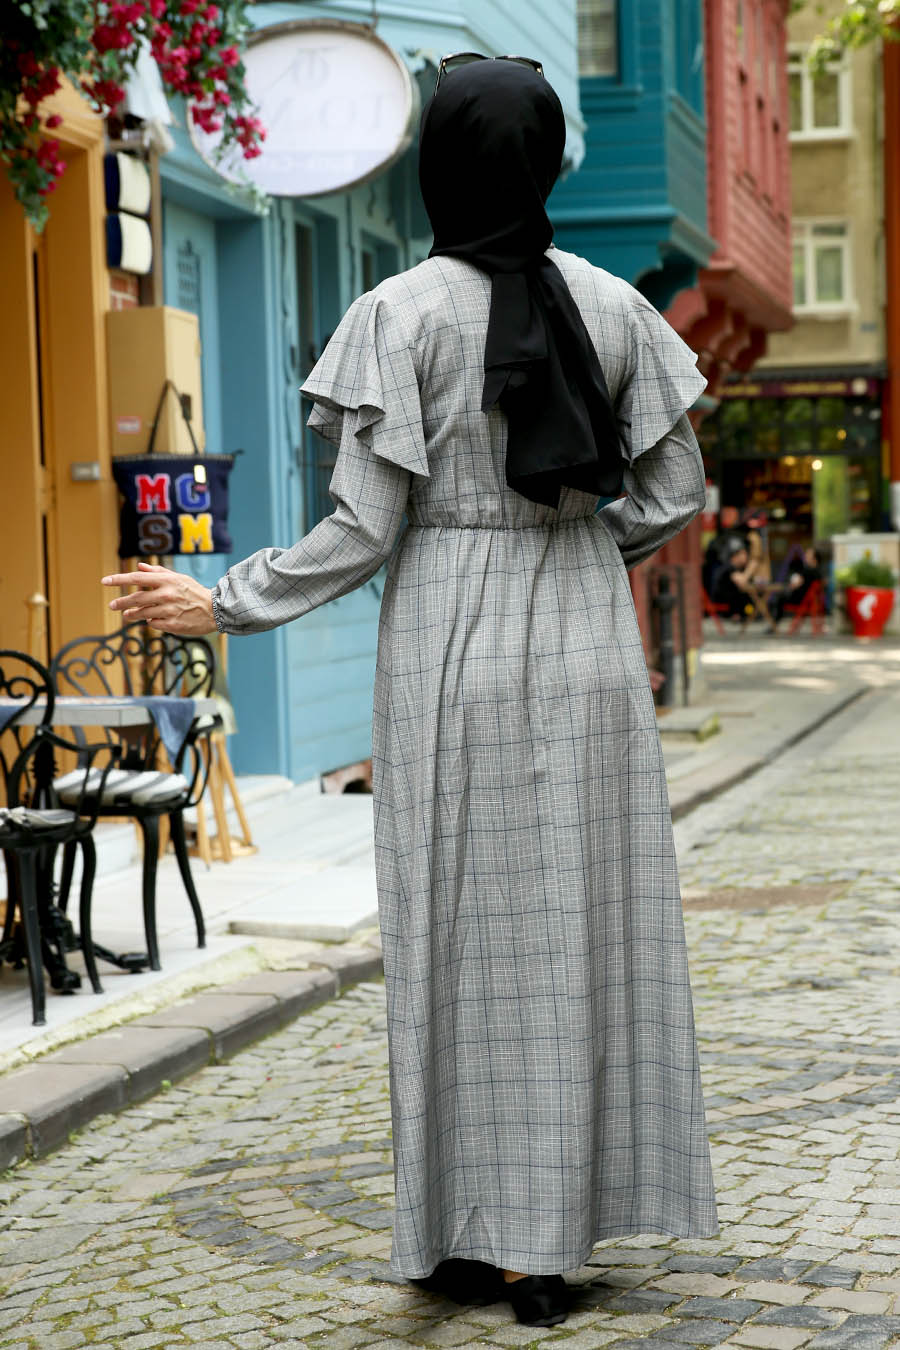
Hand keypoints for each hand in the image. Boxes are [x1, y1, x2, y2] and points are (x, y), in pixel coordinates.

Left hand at [102, 562, 216, 635]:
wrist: (215, 610)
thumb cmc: (194, 592)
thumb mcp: (178, 578)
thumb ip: (158, 573)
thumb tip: (139, 567)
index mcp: (166, 581)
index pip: (137, 578)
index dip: (119, 580)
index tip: (105, 582)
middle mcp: (166, 595)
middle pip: (135, 599)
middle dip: (121, 602)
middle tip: (112, 605)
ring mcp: (169, 611)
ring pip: (142, 613)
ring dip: (132, 614)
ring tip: (127, 615)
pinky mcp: (172, 625)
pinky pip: (153, 623)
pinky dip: (150, 621)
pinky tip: (151, 619)